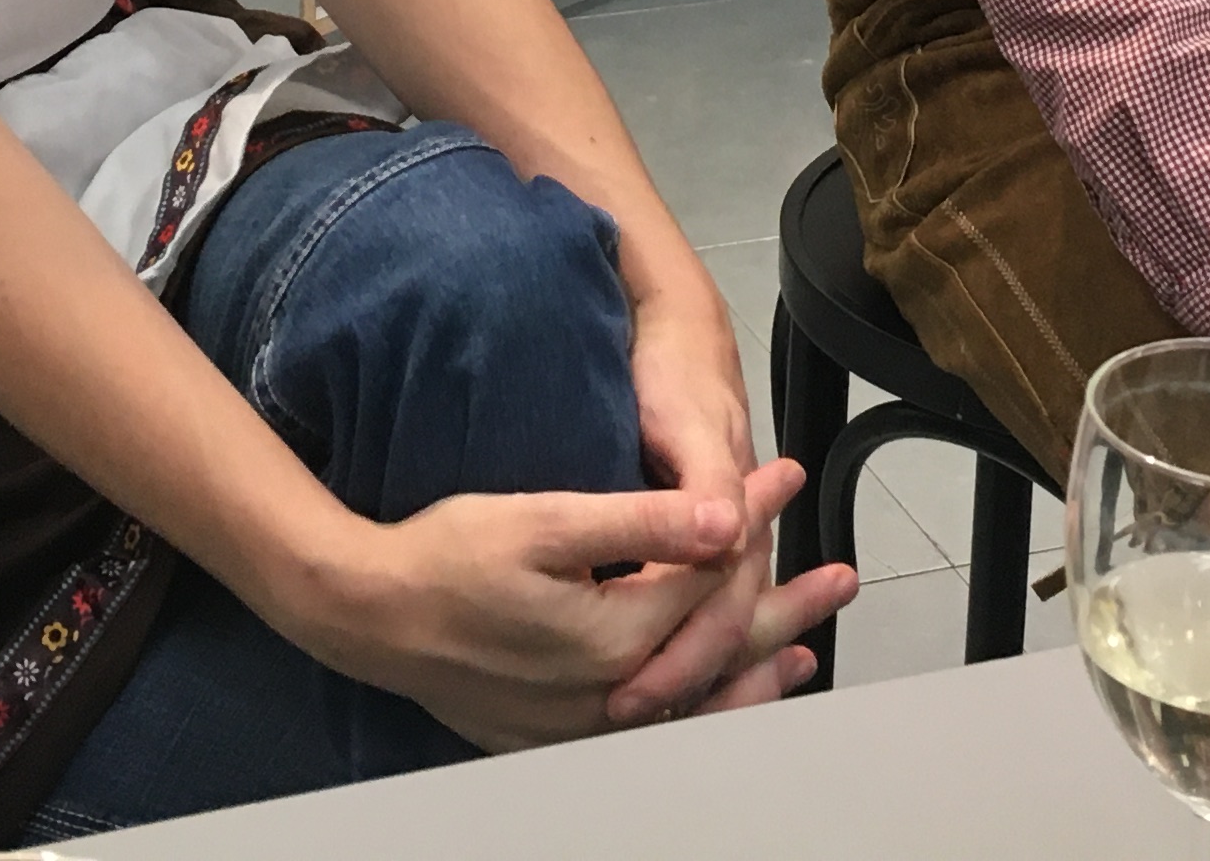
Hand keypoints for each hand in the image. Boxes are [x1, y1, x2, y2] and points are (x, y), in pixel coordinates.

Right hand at [281, 467, 842, 753]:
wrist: (367, 616)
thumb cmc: (445, 559)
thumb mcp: (543, 521)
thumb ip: (641, 523)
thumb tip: (728, 519)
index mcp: (615, 637)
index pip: (711, 576)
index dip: (753, 520)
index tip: (784, 475)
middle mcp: (613, 695)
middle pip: (723, 650)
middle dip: (788, 608)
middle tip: (842, 576)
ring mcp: (587, 725)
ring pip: (698, 704)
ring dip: (755, 670)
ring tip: (807, 648)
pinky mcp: (561, 735)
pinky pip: (657, 732)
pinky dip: (702, 709)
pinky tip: (720, 695)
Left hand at [604, 277, 820, 726]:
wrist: (678, 332)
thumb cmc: (679, 376)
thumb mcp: (689, 422)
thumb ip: (709, 483)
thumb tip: (725, 535)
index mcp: (734, 520)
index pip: (719, 612)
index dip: (681, 658)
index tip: (628, 693)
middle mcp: (732, 539)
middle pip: (720, 631)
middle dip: (686, 681)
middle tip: (624, 714)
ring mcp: (716, 541)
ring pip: (712, 627)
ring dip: (692, 675)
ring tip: (642, 714)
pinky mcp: (692, 538)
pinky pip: (693, 607)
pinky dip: (680, 646)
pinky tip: (656, 672)